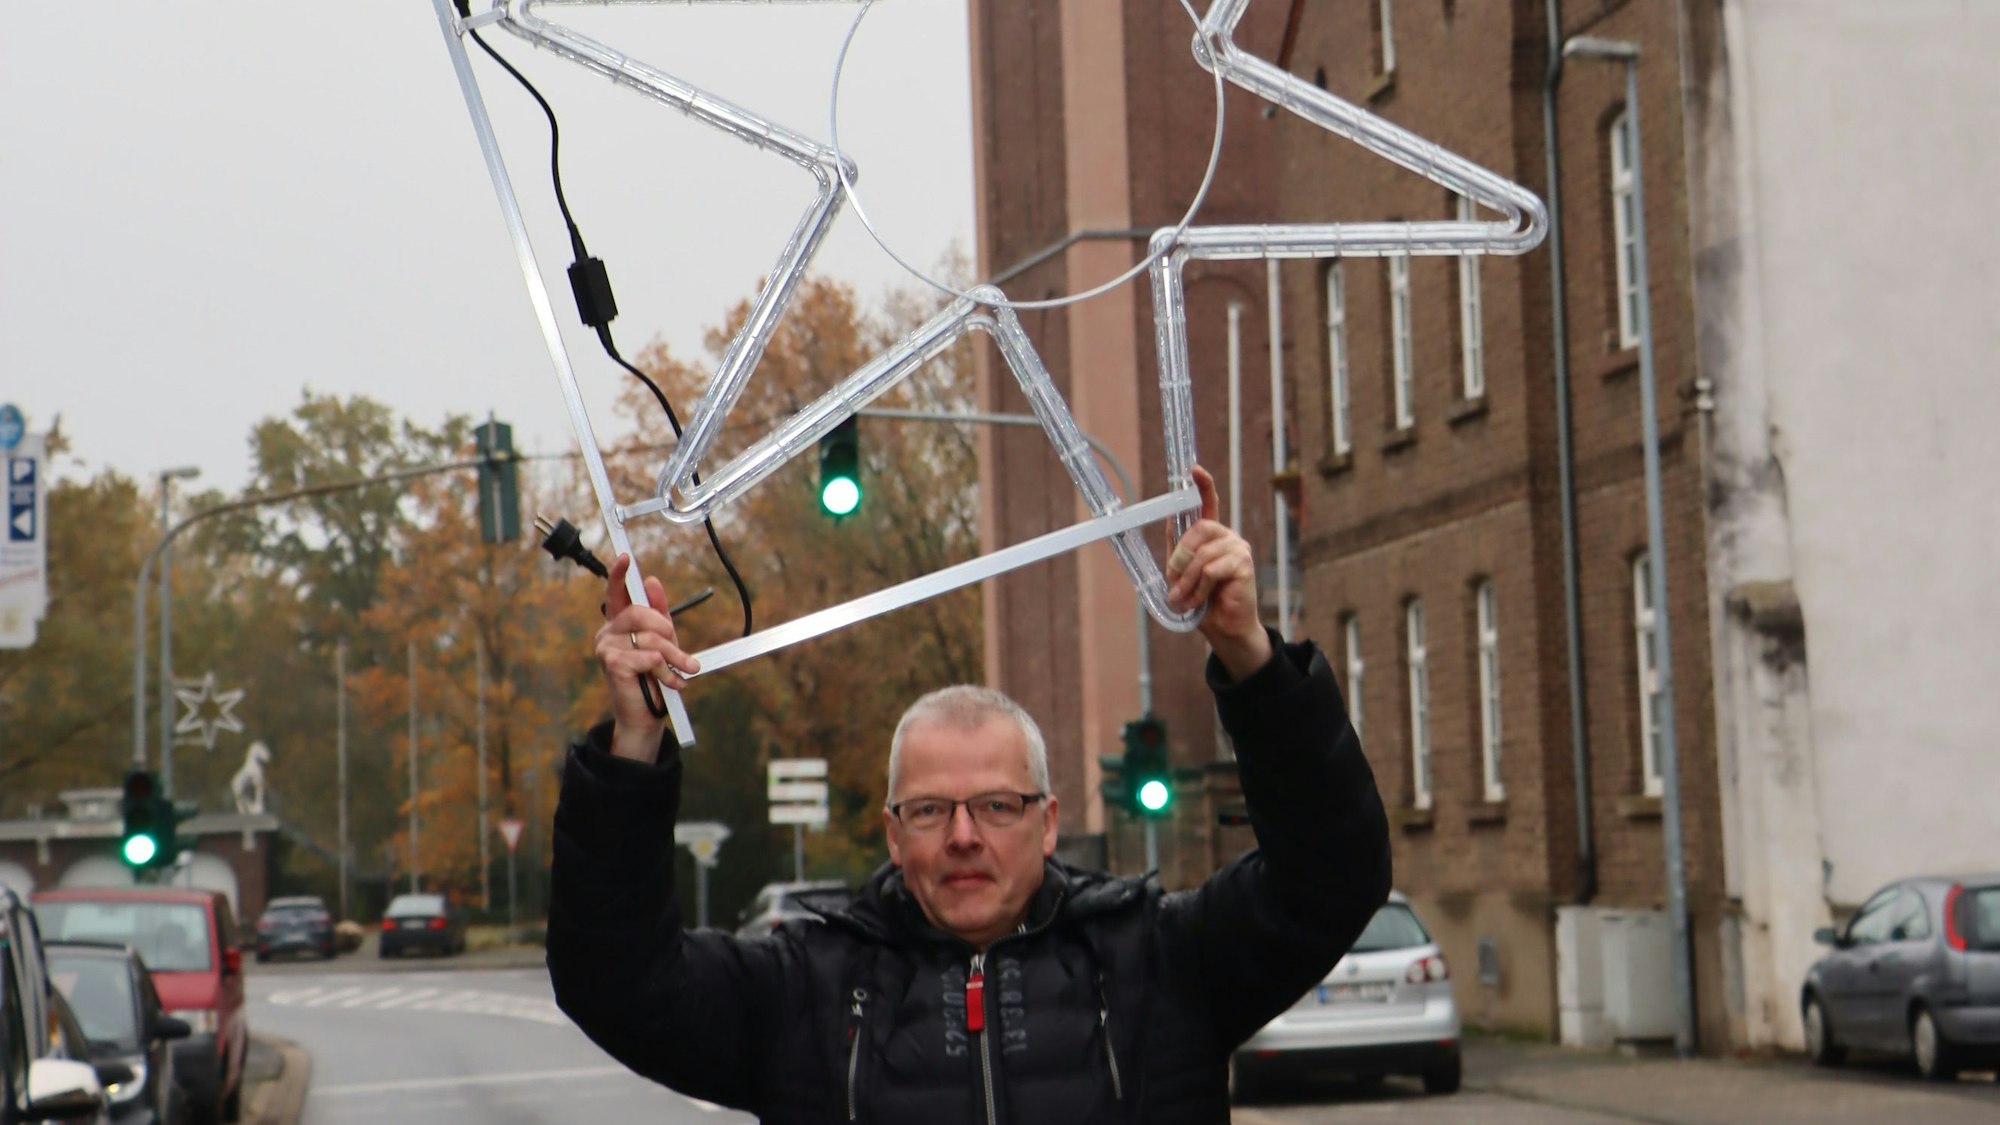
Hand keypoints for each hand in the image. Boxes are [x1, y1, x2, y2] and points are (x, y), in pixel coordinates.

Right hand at [596, 554, 699, 761]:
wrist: (647, 714)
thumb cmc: (653, 676)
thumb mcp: (662, 641)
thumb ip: (658, 612)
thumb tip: (653, 581)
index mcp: (618, 623)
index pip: (615, 593)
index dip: (618, 574)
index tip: (625, 557)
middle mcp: (608, 632)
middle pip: (640, 613)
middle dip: (666, 630)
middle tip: (679, 649)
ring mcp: (606, 648)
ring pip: (651, 638)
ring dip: (675, 656)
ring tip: (684, 670)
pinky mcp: (613, 664)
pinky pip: (649, 657)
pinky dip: (666, 671)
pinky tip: (671, 682)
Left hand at [1165, 465, 1271, 679]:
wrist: (1224, 629)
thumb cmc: (1204, 602)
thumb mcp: (1183, 575)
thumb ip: (1177, 551)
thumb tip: (1168, 522)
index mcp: (1212, 537)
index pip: (1209, 504)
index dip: (1203, 485)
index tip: (1194, 469)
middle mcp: (1227, 537)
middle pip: (1198, 528)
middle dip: (1180, 557)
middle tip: (1174, 580)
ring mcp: (1238, 549)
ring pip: (1202, 554)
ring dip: (1187, 579)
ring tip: (1184, 598)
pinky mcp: (1243, 564)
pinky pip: (1212, 569)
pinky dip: (1199, 588)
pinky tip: (1200, 600)